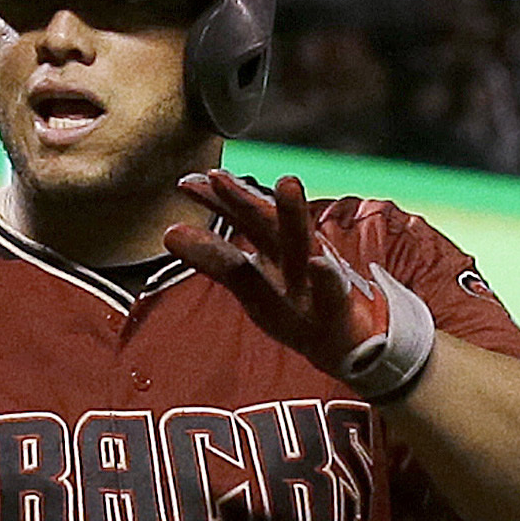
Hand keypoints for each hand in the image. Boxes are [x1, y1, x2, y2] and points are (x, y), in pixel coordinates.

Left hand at [165, 172, 434, 398]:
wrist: (350, 344)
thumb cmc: (296, 304)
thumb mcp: (251, 282)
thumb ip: (215, 256)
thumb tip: (169, 232)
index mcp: (272, 250)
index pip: (240, 220)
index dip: (216, 201)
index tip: (187, 182)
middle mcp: (292, 258)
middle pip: (266, 224)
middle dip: (245, 199)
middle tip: (218, 176)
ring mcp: (315, 280)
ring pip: (303, 244)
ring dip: (294, 215)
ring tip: (287, 183)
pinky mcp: (338, 309)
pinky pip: (332, 292)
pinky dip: (326, 277)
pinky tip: (318, 264)